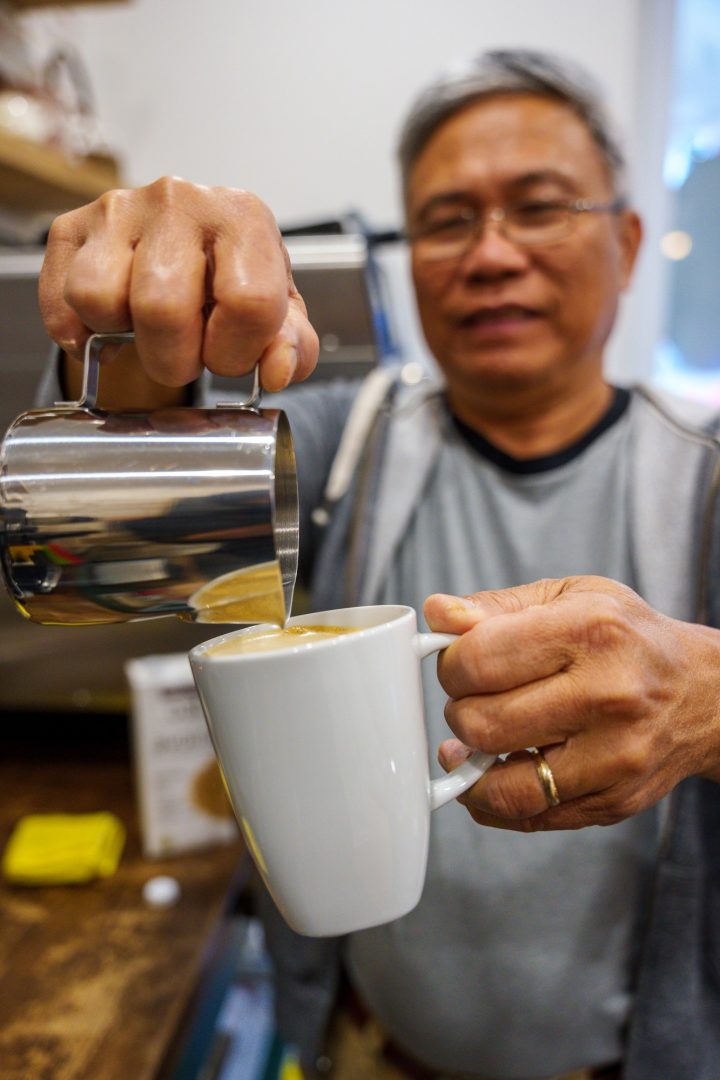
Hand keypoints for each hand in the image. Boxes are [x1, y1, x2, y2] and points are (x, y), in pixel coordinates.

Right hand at [39, 177, 318, 391]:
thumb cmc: (235, 284)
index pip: (248, 302)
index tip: (228, 356)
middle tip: (185, 354)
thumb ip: (292, 347)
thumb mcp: (279, 316)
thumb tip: (278, 371)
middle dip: (174, 359)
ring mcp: (121, 209)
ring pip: (99, 299)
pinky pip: (62, 300)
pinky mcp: (73, 226)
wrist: (188, 252)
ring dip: (124, 336)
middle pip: (162, 307)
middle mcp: (180, 200)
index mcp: (244, 217)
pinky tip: (111, 327)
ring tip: (148, 328)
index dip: (235, 352)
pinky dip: (80, 332)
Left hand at [424, 576, 719, 831]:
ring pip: (500, 784)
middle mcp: (608, 695)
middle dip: (460, 711)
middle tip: (474, 699)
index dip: (450, 664)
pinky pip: (525, 817)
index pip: (477, 660)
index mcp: (590, 631)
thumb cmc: (626, 638)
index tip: (460, 662)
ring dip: (472, 763)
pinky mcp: (613, 802)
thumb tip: (437, 613)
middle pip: (482, 722)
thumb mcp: (569, 598)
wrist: (704, 694)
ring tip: (478, 740)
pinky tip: (499, 768)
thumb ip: (497, 606)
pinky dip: (495, 798)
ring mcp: (614, 757)